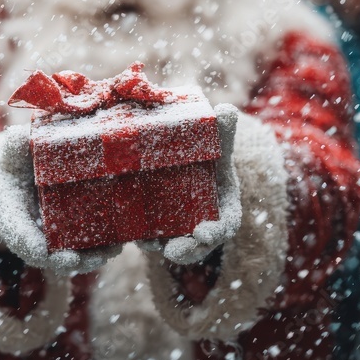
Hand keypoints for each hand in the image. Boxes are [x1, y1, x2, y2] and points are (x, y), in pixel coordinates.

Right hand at [0, 125, 121, 274]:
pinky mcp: (73, 233)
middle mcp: (30, 229)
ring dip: (87, 258)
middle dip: (60, 259)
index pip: (15, 229)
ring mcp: (52, 235)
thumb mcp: (15, 151)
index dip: (26, 242)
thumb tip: (18, 136)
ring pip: (67, 255)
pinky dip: (101, 249)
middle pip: (43, 253)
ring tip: (107, 253)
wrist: (31, 169)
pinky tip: (118, 244)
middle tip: (75, 260)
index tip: (40, 250)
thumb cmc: (22, 159)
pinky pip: (85, 247)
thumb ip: (16, 145)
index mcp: (11, 208)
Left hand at [138, 103, 241, 264]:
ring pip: (174, 245)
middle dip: (188, 250)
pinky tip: (131, 235)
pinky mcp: (161, 229)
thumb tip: (227, 109)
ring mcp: (182, 229)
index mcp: (224, 208)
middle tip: (173, 251)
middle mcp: (205, 224)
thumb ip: (223, 133)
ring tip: (147, 243)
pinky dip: (144, 240)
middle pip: (199, 245)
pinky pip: (153, 239)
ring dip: (160, 247)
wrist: (190, 165)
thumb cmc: (210, 157)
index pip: (225, 226)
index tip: (204, 234)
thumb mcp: (218, 147)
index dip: (216, 232)